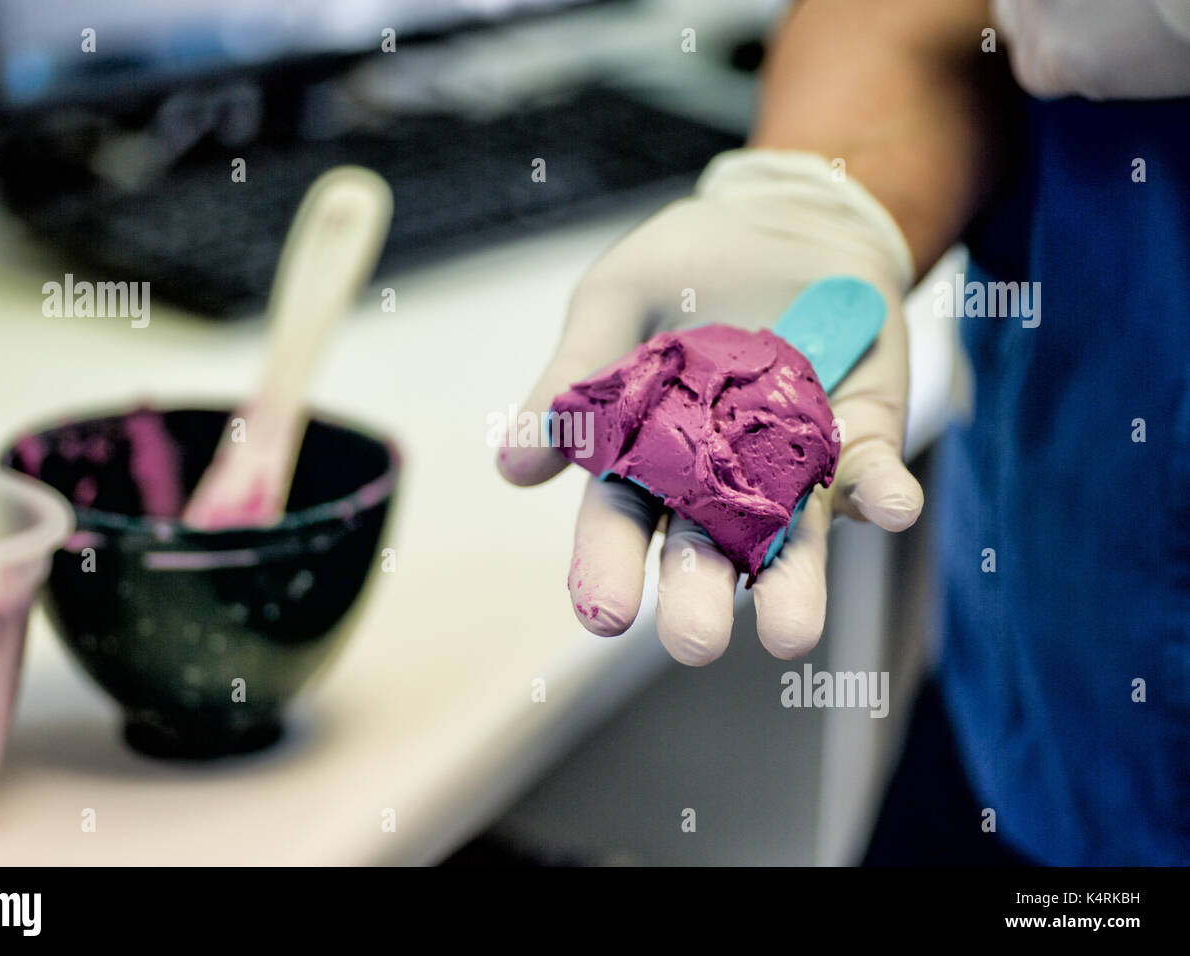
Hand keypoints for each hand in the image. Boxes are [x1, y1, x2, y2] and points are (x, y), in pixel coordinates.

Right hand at [498, 149, 923, 663]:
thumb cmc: (686, 266)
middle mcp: (717, 483)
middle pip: (702, 551)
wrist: (785, 219)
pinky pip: (873, 475)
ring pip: (791, 541)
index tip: (602, 614)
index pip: (617, 525)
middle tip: (694, 642)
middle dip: (699, 598)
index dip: (607, 568)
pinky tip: (891, 509)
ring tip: (791, 634)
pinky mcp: (860, 440)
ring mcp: (792, 470)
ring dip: (795, 586)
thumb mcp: (615, 302)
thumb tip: (512, 465)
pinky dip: (882, 495)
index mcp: (644, 458)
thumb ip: (574, 380)